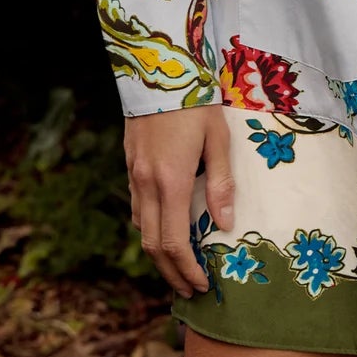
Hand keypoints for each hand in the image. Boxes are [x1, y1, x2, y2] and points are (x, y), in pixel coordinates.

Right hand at [124, 103, 233, 298]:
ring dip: (158, 253)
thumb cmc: (195, 101)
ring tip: (179, 265)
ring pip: (141, 228)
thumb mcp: (218, 139)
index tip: (202, 285)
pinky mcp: (130, 164)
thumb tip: (226, 224)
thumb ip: (221, 183)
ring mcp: (134, 174)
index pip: (174, 243)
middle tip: (190, 289)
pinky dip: (149, 227)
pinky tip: (165, 227)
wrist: (156, 66)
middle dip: (171, 273)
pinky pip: (136, 206)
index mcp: (171, 181)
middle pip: (152, 245)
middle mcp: (146, 184)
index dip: (187, 270)